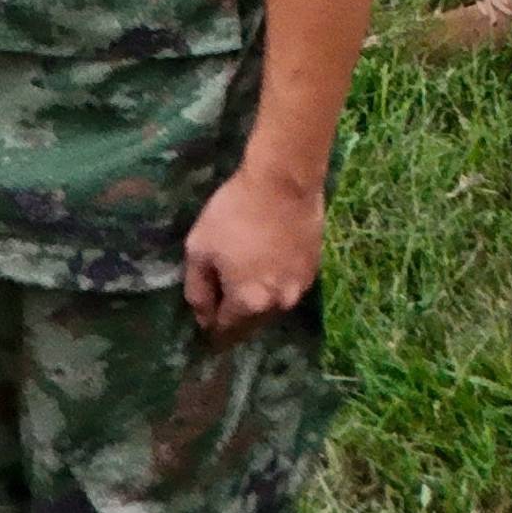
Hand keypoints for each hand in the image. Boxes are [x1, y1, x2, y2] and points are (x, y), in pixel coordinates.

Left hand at [183, 163, 326, 332]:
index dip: (212, 326)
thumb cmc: (234, 213)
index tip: (204, 319)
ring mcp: (300, 287)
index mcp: (248, 303)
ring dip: (258, 299)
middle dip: (236, 316)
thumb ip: (197, 289)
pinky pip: (288, 286)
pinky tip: (267, 264)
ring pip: (272, 305)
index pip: (226, 330)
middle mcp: (278, 304)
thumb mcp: (199, 249)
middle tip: (222, 299)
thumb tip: (202, 318)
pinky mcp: (314, 269)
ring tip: (246, 279)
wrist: (284, 182)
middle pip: (251, 323)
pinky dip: (276, 282)